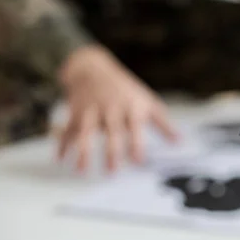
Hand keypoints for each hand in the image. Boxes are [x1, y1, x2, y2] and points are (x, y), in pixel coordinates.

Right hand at [57, 45, 177, 172]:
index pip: (135, 127)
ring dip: (83, 150)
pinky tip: (60, 159)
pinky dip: (63, 144)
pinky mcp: (75, 112)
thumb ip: (163, 124)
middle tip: (113, 172)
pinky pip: (68, 129)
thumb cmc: (126, 89)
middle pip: (112, 131)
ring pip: (85, 131)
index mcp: (131, 107)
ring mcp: (91, 110)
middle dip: (112, 151)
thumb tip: (179, 142)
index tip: (139, 161)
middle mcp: (111, 109)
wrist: (94, 68)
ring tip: (82, 170)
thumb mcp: (147, 101)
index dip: (137, 144)